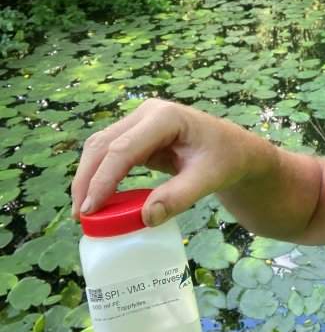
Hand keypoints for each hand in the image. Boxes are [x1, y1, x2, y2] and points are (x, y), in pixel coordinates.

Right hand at [71, 98, 259, 226]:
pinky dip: (100, 175)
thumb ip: (179, 197)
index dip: (103, 179)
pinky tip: (98, 199)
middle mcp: (148, 113)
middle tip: (81, 215)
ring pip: (100, 147)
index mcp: (166, 117)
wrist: (236, 150)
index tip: (91, 210)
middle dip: (87, 180)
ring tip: (85, 212)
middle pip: (103, 145)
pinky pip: (110, 154)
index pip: (123, 149)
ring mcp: (140, 121)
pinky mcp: (137, 134)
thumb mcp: (209, 179)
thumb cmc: (226, 160)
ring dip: (88, 178)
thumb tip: (145, 218)